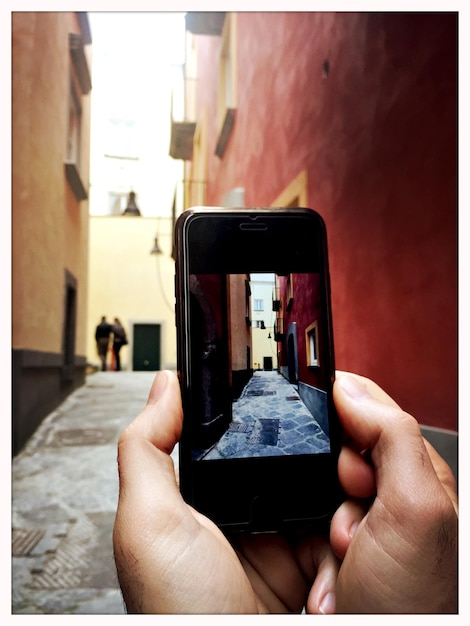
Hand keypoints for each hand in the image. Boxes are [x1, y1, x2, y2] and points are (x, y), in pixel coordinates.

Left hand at [113, 370, 339, 613]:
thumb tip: (165, 385)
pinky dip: (348, 537)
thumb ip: (147, 449)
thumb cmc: (178, 614)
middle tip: (334, 464)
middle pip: (294, 464)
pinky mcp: (312, 568)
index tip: (298, 405)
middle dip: (319, 461)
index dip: (272, 421)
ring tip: (335, 510)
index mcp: (208, 496)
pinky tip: (339, 544)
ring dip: (339, 500)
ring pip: (327, 495)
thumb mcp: (150, 525)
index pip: (246, 440)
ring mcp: (284, 541)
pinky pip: (342, 534)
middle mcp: (248, 514)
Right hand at [329, 372, 457, 612]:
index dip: (346, 427)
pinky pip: (296, 523)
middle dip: (331, 486)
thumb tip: (350, 387)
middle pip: (333, 451)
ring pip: (310, 488)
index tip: (340, 462)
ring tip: (343, 559)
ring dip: (318, 524)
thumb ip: (391, 438)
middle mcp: (388, 494)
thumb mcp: (415, 511)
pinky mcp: (327, 547)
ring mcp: (357, 523)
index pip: (369, 413)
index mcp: (415, 473)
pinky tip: (331, 578)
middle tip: (349, 525)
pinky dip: (307, 550)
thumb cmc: (414, 607)